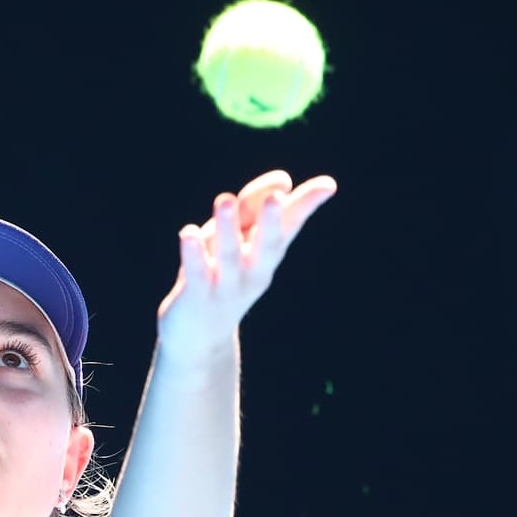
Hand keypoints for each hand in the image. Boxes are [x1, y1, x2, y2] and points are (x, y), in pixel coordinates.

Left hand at [156, 169, 336, 360]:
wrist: (199, 336)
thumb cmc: (222, 276)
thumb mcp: (239, 240)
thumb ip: (253, 208)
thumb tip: (284, 179)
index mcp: (267, 255)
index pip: (289, 225)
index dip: (306, 204)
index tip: (328, 185)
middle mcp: (253, 272)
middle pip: (266, 246)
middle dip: (271, 222)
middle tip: (276, 197)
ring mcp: (226, 287)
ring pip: (229, 257)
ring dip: (228, 229)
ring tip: (224, 200)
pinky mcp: (196, 298)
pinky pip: (196, 274)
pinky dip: (193, 255)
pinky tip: (188, 233)